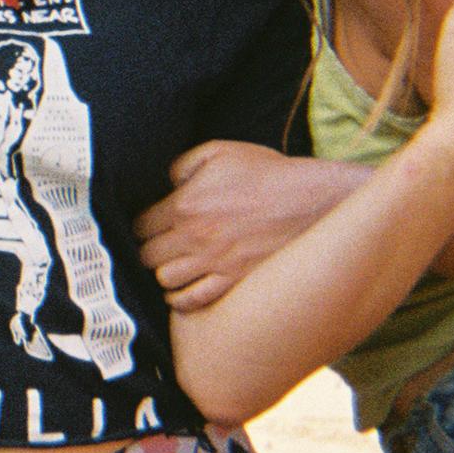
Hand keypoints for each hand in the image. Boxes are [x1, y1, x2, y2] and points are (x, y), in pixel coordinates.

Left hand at [138, 143, 363, 310]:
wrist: (314, 200)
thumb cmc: (268, 173)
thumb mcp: (219, 152)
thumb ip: (182, 165)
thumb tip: (166, 183)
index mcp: (185, 205)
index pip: (140, 226)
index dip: (143, 226)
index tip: (152, 227)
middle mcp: (195, 238)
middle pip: (148, 256)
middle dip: (150, 250)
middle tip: (161, 247)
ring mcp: (215, 263)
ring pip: (166, 279)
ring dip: (165, 274)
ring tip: (174, 267)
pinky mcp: (235, 282)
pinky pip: (193, 300)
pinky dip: (182, 298)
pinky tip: (183, 291)